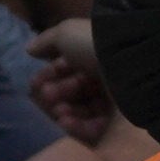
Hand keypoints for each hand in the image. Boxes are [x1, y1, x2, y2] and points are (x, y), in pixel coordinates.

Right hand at [27, 19, 116, 147]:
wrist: (129, 63)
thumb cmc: (94, 45)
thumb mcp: (66, 33)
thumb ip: (47, 41)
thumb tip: (30, 50)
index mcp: (94, 54)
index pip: (68, 68)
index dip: (50, 75)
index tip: (35, 83)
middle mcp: (105, 75)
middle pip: (74, 90)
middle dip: (56, 93)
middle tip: (47, 95)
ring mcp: (114, 98)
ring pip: (83, 110)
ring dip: (64, 111)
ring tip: (58, 111)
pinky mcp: (120, 119)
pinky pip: (95, 126)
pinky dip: (78, 126)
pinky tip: (65, 122)